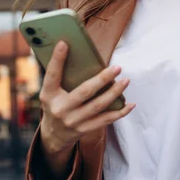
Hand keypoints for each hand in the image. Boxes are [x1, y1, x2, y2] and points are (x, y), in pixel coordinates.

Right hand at [39, 42, 133, 160]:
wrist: (53, 135)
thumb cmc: (56, 104)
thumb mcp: (51, 93)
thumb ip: (60, 77)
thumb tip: (74, 51)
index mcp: (49, 95)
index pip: (52, 75)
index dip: (57, 60)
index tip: (64, 43)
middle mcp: (60, 109)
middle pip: (84, 92)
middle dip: (102, 79)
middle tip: (117, 67)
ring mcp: (73, 121)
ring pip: (98, 106)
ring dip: (114, 93)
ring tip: (126, 80)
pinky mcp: (84, 129)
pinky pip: (105, 120)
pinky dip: (120, 112)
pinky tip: (131, 104)